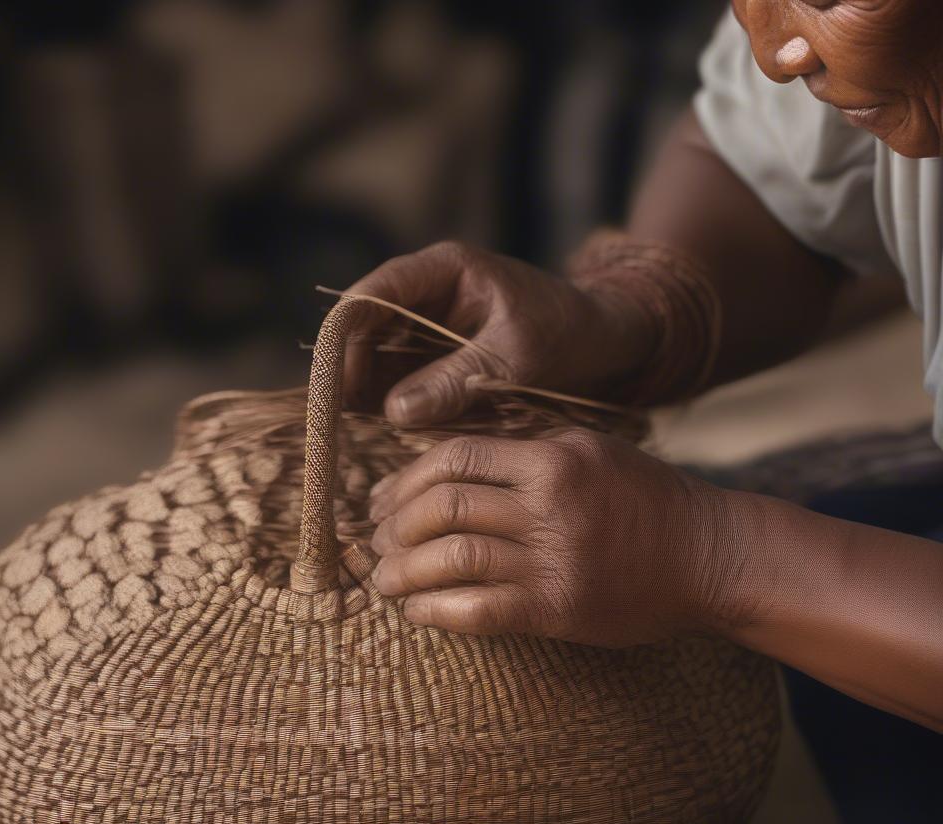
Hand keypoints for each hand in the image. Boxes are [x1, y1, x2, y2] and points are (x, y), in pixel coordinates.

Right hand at [342, 240, 656, 426]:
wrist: (607, 344)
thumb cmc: (569, 332)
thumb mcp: (516, 356)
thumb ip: (456, 379)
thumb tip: (393, 411)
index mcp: (444, 271)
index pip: (374, 294)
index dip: (345, 335)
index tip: (336, 379)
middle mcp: (426, 297)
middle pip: (364, 331)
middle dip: (351, 372)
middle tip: (341, 420)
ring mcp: (428, 331)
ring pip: (376, 362)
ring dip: (368, 395)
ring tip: (362, 432)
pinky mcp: (436, 363)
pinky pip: (400, 384)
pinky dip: (392, 407)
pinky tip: (387, 433)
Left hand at [369, 429, 738, 646]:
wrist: (707, 556)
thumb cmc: (644, 500)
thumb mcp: (588, 451)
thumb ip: (522, 453)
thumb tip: (444, 468)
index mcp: (551, 458)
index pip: (453, 459)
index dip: (404, 480)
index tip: (381, 501)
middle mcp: (549, 504)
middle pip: (442, 507)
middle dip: (394, 526)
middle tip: (377, 542)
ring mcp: (554, 559)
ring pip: (451, 558)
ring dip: (403, 572)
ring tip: (384, 581)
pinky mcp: (558, 608)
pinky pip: (477, 610)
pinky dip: (435, 611)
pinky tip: (417, 611)